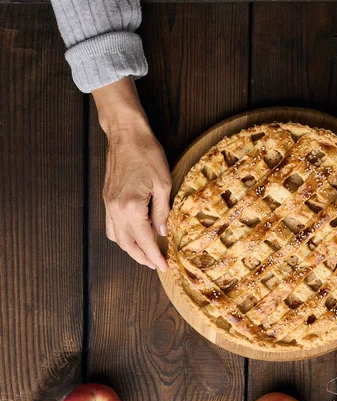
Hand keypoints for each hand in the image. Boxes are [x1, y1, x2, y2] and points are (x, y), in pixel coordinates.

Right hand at [93, 77, 170, 270]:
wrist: (126, 134)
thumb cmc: (147, 154)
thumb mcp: (163, 183)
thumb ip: (162, 212)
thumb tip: (162, 233)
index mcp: (131, 207)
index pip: (145, 240)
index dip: (155, 256)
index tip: (164, 266)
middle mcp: (116, 209)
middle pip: (128, 244)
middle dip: (142, 258)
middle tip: (156, 265)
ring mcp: (108, 204)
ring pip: (116, 237)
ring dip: (130, 250)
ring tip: (145, 255)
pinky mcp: (106, 199)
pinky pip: (110, 226)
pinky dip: (121, 237)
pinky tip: (133, 236)